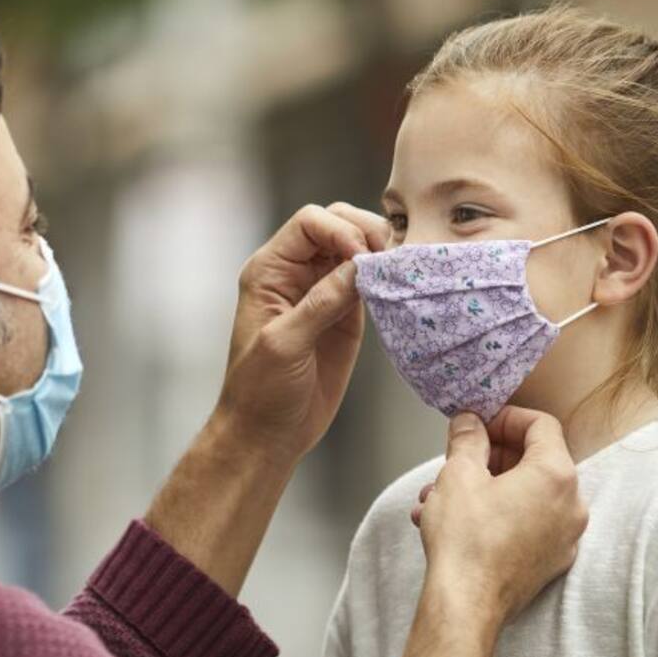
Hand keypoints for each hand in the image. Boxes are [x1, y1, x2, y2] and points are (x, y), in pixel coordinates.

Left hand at [215, 202, 387, 463]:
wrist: (269, 433)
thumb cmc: (261, 391)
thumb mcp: (284, 344)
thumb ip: (320, 303)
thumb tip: (358, 266)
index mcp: (269, 271)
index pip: (309, 223)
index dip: (339, 229)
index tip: (360, 255)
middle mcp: (296, 274)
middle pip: (335, 225)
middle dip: (364, 232)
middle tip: (386, 258)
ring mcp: (323, 292)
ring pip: (356, 249)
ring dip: (379, 253)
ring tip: (397, 269)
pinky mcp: (345, 315)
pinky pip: (368, 282)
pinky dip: (385, 279)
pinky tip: (397, 287)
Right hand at [395, 407, 587, 656]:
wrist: (465, 606)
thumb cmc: (466, 542)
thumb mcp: (458, 474)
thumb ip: (468, 438)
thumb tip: (469, 423)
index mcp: (556, 475)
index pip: (541, 425)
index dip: (506, 418)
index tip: (479, 425)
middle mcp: (571, 505)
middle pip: (535, 460)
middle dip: (491, 456)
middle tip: (459, 459)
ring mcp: (565, 537)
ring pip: (526, 495)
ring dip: (486, 487)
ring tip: (442, 496)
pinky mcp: (551, 562)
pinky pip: (527, 524)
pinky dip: (498, 514)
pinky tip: (458, 521)